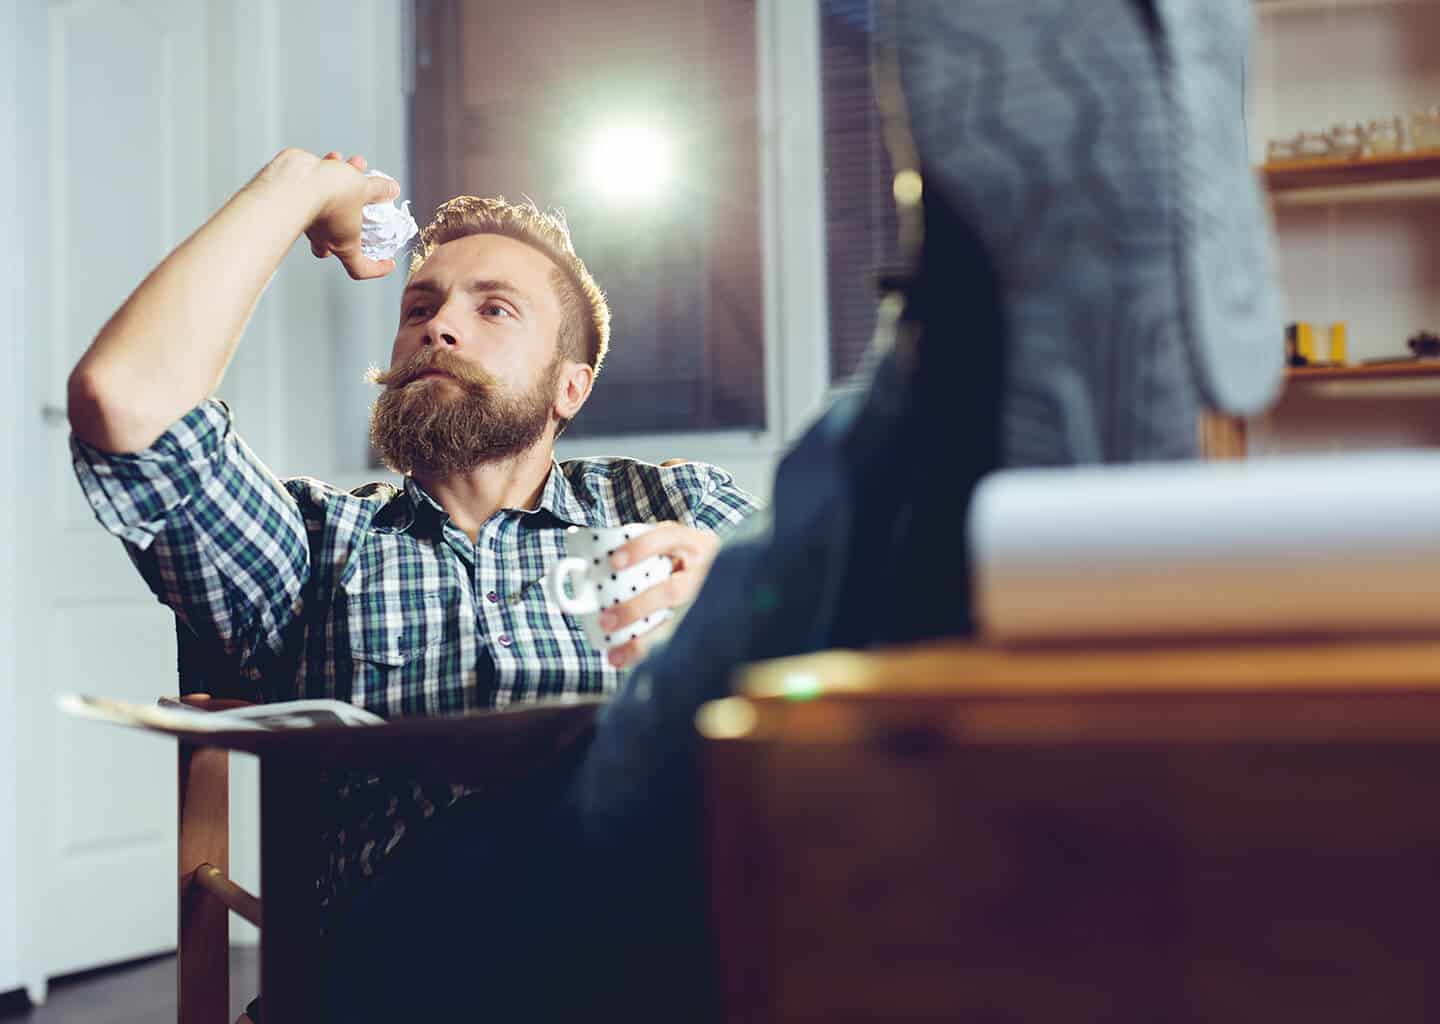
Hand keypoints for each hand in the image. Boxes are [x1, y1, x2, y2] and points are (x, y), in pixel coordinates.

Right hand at [249, 148, 399, 279]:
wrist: (297, 180)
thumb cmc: (330, 195)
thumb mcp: (365, 189)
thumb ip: (379, 190)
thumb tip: (391, 189)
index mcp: (343, 245)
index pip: (359, 269)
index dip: (377, 268)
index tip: (387, 261)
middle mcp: (324, 237)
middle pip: (340, 243)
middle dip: (355, 223)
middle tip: (364, 208)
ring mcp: (310, 221)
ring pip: (330, 209)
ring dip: (346, 187)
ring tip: (356, 167)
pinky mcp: (298, 201)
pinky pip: (316, 190)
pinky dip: (327, 174)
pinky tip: (335, 159)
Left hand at [599, 522, 720, 668]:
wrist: (734, 573)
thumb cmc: (686, 558)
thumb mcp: (671, 545)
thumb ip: (640, 549)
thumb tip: (578, 568)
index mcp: (694, 543)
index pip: (669, 538)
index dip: (642, 548)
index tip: (613, 562)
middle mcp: (708, 571)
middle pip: (674, 593)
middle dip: (637, 608)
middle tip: (605, 620)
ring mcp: (711, 599)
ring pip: (679, 625)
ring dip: (644, 642)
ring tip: (615, 655)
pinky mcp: (709, 621)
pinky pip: (681, 641)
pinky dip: (653, 653)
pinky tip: (628, 662)